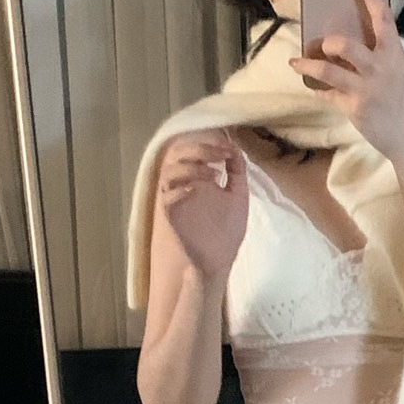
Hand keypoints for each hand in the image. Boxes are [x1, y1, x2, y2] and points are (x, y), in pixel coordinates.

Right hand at [156, 129, 248, 279]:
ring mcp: (175, 199)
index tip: (229, 150)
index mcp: (198, 177)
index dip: (209, 143)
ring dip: (191, 167)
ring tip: (214, 176)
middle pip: (177, 153)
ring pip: (168, 172)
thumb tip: (235, 149)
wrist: (219, 261)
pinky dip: (179, 189)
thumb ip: (237, 173)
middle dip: (200, 149)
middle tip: (220, 155)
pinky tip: (197, 190)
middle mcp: (184, 184)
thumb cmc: (227, 231)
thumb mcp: (238, 197)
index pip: (193, 149)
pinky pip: (165, 197)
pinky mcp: (170, 216)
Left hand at [291, 0, 403, 167]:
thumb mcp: (396, 71)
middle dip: (330, 43)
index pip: (381, 16)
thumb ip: (376, 55)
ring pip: (329, 71)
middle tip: (324, 44)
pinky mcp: (354, 108)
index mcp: (394, 53)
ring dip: (310, 64)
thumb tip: (345, 40)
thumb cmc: (402, 100)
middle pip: (346, 45)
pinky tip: (315, 88)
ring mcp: (366, 89)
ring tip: (296, 61)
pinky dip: (319, 90)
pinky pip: (328, 94)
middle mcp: (380, 68)